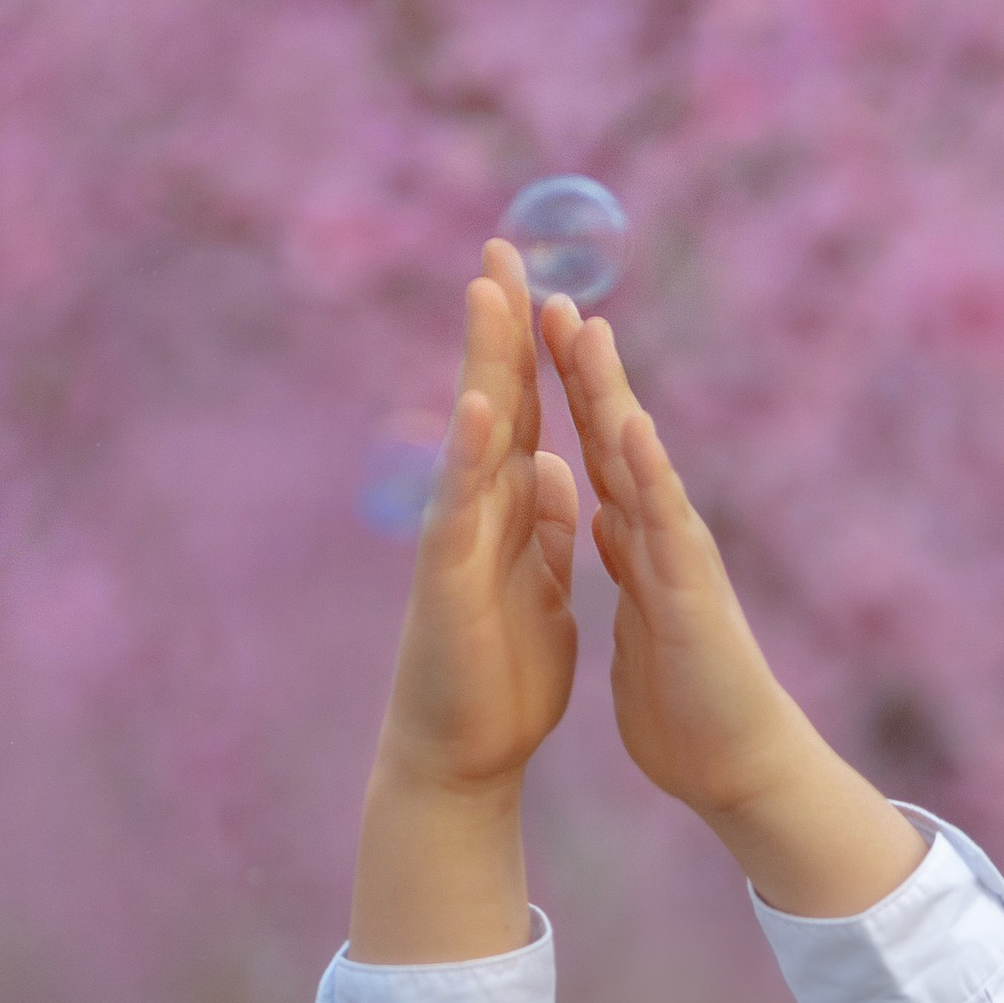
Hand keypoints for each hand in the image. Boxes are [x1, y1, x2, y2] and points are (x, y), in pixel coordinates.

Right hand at [375, 245, 580, 802]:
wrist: (464, 755)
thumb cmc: (500, 679)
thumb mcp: (542, 587)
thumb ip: (545, 528)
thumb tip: (554, 470)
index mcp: (510, 514)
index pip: (522, 415)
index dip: (532, 351)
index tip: (540, 283)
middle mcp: (478, 513)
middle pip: (492, 403)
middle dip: (497, 328)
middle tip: (500, 246)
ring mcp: (457, 541)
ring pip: (471, 438)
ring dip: (478, 365)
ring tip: (485, 296)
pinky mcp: (449, 582)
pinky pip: (459, 509)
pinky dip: (469, 457)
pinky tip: (480, 407)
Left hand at [544, 302, 925, 919]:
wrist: (734, 766)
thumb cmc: (689, 706)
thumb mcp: (640, 621)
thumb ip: (629, 568)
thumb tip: (612, 526)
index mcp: (639, 545)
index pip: (595, 454)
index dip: (566, 395)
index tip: (536, 333)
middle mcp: (661, 536)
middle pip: (613, 436)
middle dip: (581, 367)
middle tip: (550, 293)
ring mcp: (680, 557)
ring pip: (639, 461)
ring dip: (611, 393)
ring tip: (584, 329)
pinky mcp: (691, 592)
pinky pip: (666, 522)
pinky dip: (648, 471)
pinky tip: (628, 424)